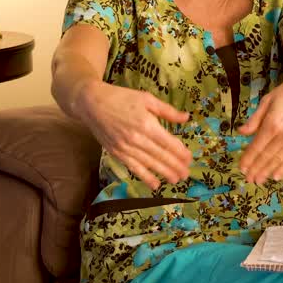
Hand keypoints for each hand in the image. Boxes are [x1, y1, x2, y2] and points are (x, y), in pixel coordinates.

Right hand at [76, 82, 191, 189]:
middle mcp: (137, 139)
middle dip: (176, 166)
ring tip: (176, 180)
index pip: (168, 143)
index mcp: (147, 124)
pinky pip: (133, 168)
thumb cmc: (121, 98)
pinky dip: (145, 178)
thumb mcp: (147, 99)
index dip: (180, 153)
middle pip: (161, 156)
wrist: (92, 103)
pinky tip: (155, 185)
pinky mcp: (117, 153)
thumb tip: (186, 118)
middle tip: (187, 174)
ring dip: (164, 173)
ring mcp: (126, 148)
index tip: (189, 159)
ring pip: (149, 164)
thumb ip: (167, 111)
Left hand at [237, 69, 282, 183]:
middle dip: (256, 169)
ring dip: (267, 171)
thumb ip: (255, 119)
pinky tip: (276, 176)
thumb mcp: (268, 100)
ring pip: (279, 159)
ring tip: (259, 181)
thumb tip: (241, 132)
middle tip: (248, 179)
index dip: (248, 158)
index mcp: (273, 123)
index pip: (257, 146)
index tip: (241, 168)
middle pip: (267, 156)